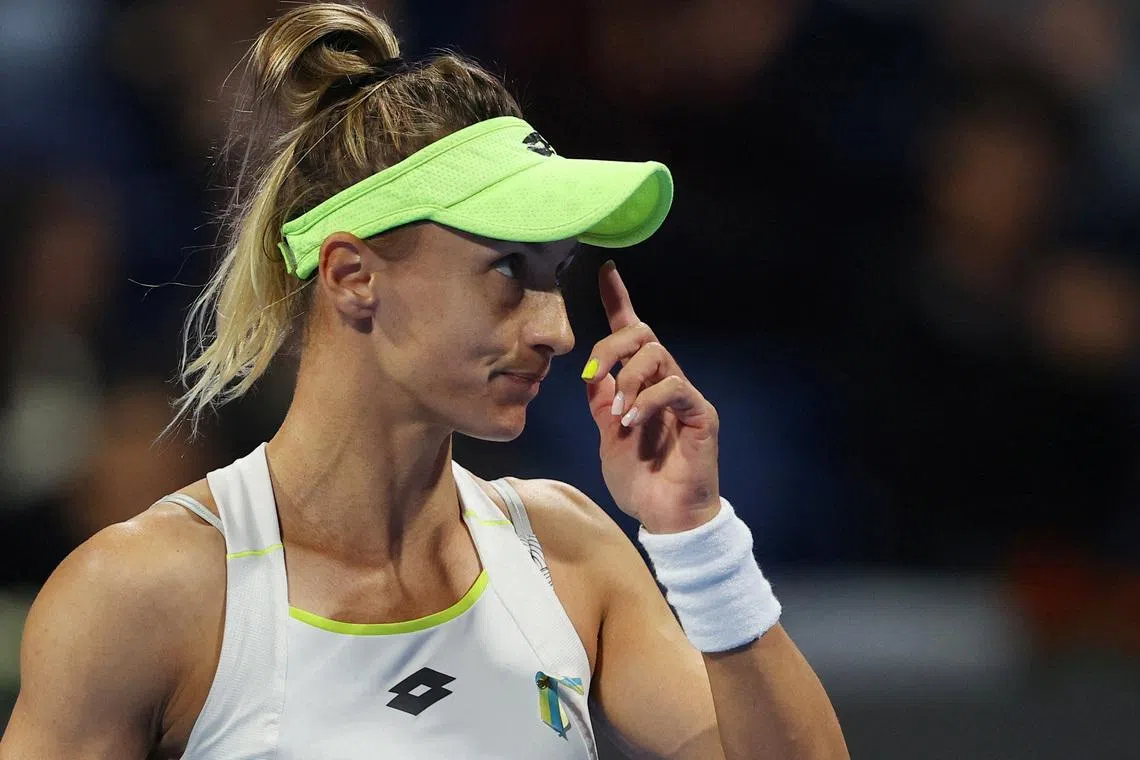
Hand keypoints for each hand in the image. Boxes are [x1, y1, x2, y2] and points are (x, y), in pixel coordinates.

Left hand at [582, 261, 720, 533]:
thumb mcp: (607, 434)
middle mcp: (665, 382)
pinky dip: (647, 401)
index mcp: (641, 383)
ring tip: (618, 414)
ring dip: (627, 379)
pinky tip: (633, 424)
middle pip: (643, 334)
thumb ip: (600, 400)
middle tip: (594, 374)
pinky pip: (674, 388)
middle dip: (612, 346)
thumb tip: (590, 370)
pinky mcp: (700, 414)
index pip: (632, 332)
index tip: (605, 271)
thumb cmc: (640, 478)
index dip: (619, 299)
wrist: (665, 516)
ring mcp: (684, 396)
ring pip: (657, 355)